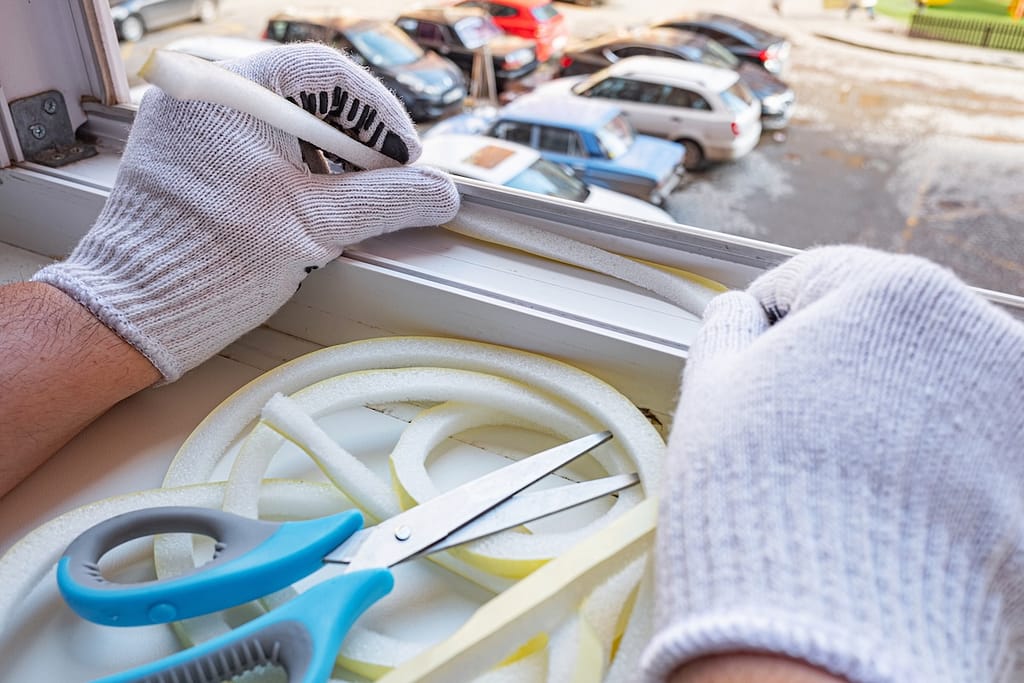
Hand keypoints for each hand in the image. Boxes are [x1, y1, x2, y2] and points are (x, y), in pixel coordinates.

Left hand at [33, 44, 458, 380]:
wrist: (137, 308)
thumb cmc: (214, 263)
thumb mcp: (318, 226)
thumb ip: (389, 201)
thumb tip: (440, 193)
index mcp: (232, 91)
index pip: (329, 75)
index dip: (381, 116)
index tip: (405, 158)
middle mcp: (202, 89)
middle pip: (304, 91)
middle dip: (355, 137)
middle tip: (386, 178)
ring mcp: (186, 117)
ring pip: (278, 114)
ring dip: (324, 150)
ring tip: (348, 196)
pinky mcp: (180, 147)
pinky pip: (247, 135)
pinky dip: (287, 160)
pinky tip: (306, 198)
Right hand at [643, 246, 1023, 681]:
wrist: (830, 627)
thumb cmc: (765, 500)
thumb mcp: (714, 384)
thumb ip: (728, 325)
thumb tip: (740, 315)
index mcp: (899, 292)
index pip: (814, 281)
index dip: (767, 325)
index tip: (752, 365)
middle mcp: (983, 336)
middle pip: (882, 332)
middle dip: (834, 368)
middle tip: (789, 430)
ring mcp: (1020, 411)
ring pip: (928, 389)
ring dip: (885, 414)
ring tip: (836, 477)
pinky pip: (965, 449)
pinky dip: (927, 465)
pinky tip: (879, 505)